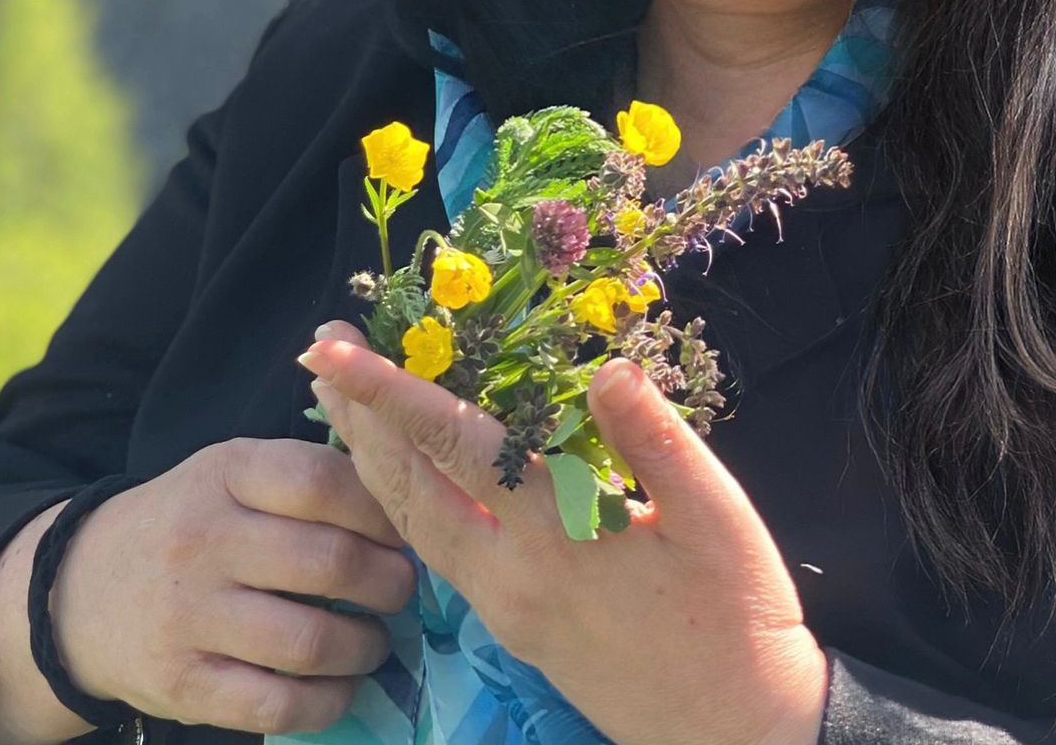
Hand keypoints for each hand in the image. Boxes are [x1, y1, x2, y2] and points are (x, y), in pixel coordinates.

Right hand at [49, 435, 416, 736]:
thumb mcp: (231, 473)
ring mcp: (189, 616)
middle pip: (327, 562)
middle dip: (387, 581)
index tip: (404, 530)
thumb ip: (303, 474)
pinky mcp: (182, 685)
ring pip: (309, 640)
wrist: (81, 590)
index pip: (320, 482)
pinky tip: (342, 685)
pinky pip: (275, 704)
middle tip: (402, 588)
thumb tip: (401, 496)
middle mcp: (204, 540)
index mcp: (225, 473)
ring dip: (364, 645)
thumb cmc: (187, 522)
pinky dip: (327, 701)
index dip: (379, 510)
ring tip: (376, 640)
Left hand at [302, 321, 829, 744]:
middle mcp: (509, 576)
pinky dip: (404, 500)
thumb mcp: (717, 516)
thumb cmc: (737, 614)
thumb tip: (606, 368)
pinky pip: (436, 552)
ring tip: (338, 402)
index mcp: (556, 539)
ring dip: (370, 458)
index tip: (339, 349)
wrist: (737, 730)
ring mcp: (504, 607)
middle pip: (407, 487)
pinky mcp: (512, 625)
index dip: (392, 392)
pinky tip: (401, 474)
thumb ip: (655, 439)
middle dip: (357, 416)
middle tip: (318, 350)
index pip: (456, 447)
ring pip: (413, 525)